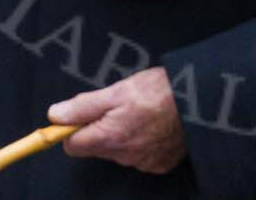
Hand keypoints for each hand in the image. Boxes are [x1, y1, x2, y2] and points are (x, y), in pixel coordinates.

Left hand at [51, 68, 186, 173]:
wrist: (201, 100)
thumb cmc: (160, 91)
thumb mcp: (117, 90)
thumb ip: (83, 106)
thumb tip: (55, 115)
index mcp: (109, 138)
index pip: (72, 146)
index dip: (73, 129)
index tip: (82, 115)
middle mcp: (124, 156)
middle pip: (96, 147)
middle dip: (101, 129)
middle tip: (118, 106)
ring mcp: (143, 163)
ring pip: (118, 151)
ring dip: (123, 135)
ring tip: (140, 112)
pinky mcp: (160, 165)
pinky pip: (140, 156)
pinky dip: (142, 142)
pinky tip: (153, 125)